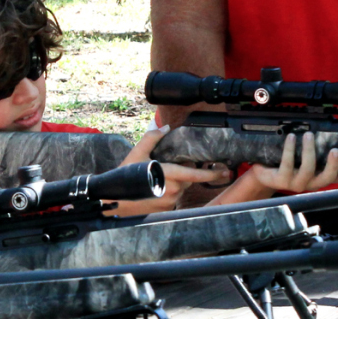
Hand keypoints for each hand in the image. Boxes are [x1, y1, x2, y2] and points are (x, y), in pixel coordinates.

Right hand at [112, 129, 230, 213]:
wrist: (113, 201)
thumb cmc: (124, 177)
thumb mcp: (136, 153)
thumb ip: (152, 138)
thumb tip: (166, 128)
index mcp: (168, 175)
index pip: (194, 174)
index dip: (211, 173)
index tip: (224, 171)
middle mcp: (172, 189)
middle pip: (188, 178)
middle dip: (183, 172)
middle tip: (167, 166)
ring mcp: (169, 201)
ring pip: (182, 187)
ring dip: (176, 181)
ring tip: (158, 177)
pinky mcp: (166, 208)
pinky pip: (175, 196)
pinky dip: (170, 190)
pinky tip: (156, 187)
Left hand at [248, 131, 337, 192]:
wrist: (262, 174)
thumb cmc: (284, 165)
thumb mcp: (301, 160)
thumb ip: (315, 154)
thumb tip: (328, 135)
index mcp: (316, 179)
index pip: (337, 179)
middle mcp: (309, 183)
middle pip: (326, 178)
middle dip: (333, 165)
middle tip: (335, 150)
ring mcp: (295, 183)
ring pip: (307, 169)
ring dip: (310, 150)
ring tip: (309, 135)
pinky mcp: (281, 179)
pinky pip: (287, 163)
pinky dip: (290, 149)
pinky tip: (291, 137)